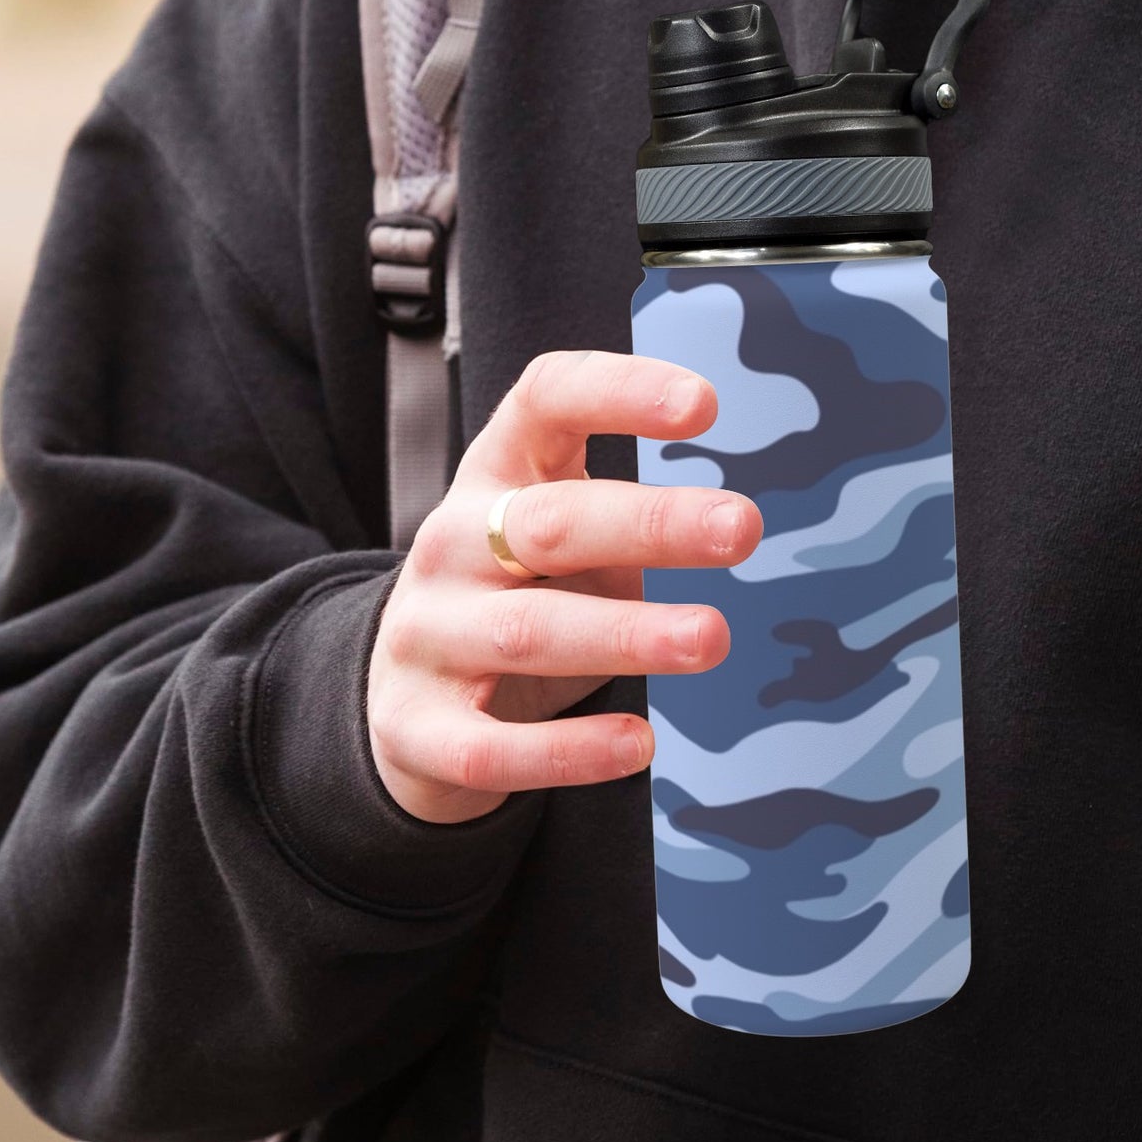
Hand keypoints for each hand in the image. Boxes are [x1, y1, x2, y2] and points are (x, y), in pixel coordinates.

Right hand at [365, 349, 762, 823]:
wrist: (399, 699)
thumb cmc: (515, 599)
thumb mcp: (556, 535)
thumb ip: (626, 520)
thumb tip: (733, 523)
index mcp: (495, 476)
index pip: (544, 402)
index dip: (618, 392)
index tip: (704, 404)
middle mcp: (453, 544)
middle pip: (548, 521)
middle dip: (651, 523)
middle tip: (742, 527)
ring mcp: (426, 634)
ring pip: (528, 630)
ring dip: (626, 634)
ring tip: (711, 637)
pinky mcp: (417, 728)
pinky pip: (491, 746)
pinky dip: (568, 748)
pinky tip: (638, 744)